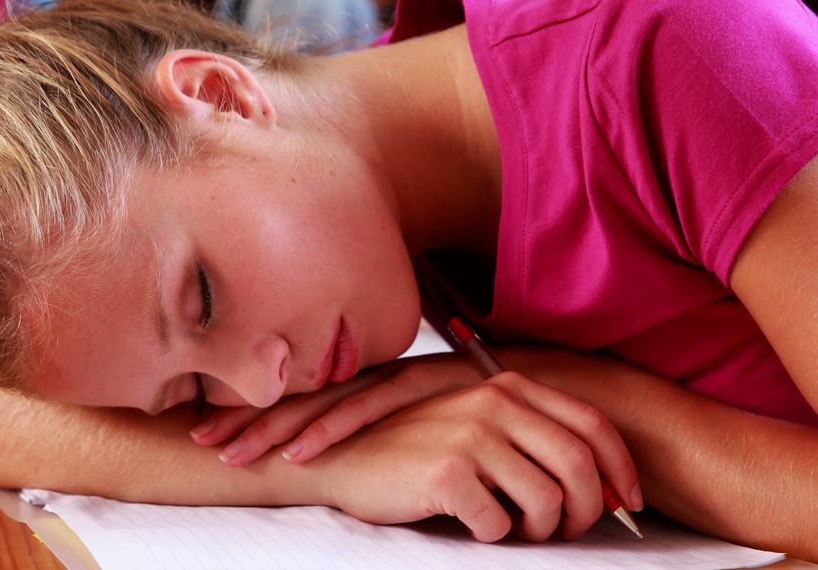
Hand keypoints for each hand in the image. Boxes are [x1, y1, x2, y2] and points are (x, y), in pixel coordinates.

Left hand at [190, 354, 481, 465]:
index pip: (309, 391)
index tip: (214, 427)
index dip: (259, 407)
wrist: (573, 390)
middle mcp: (387, 369)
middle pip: (304, 388)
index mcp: (380, 377)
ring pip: (329, 397)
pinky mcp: (436, 383)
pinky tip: (300, 455)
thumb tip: (355, 461)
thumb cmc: (501, 420)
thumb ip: (392, 437)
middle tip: (198, 435)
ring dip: (276, 424)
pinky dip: (335, 430)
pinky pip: (375, 407)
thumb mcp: (433, 429)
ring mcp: (408, 373)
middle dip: (247, 411)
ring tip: (229, 450)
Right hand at [310, 372, 641, 541]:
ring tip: (513, 527)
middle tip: (564, 530)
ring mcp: (470, 435)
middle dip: (586, 511)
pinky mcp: (447, 472)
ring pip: (547, 502)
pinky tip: (470, 521)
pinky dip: (492, 534)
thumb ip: (533, 439)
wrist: (343, 456)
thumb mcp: (479, 426)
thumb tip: (601, 485)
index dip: (620, 470)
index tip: (626, 503)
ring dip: (539, 530)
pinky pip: (499, 524)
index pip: (592, 425)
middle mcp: (493, 402)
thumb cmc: (418, 450)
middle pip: (580, 466)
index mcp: (508, 387)